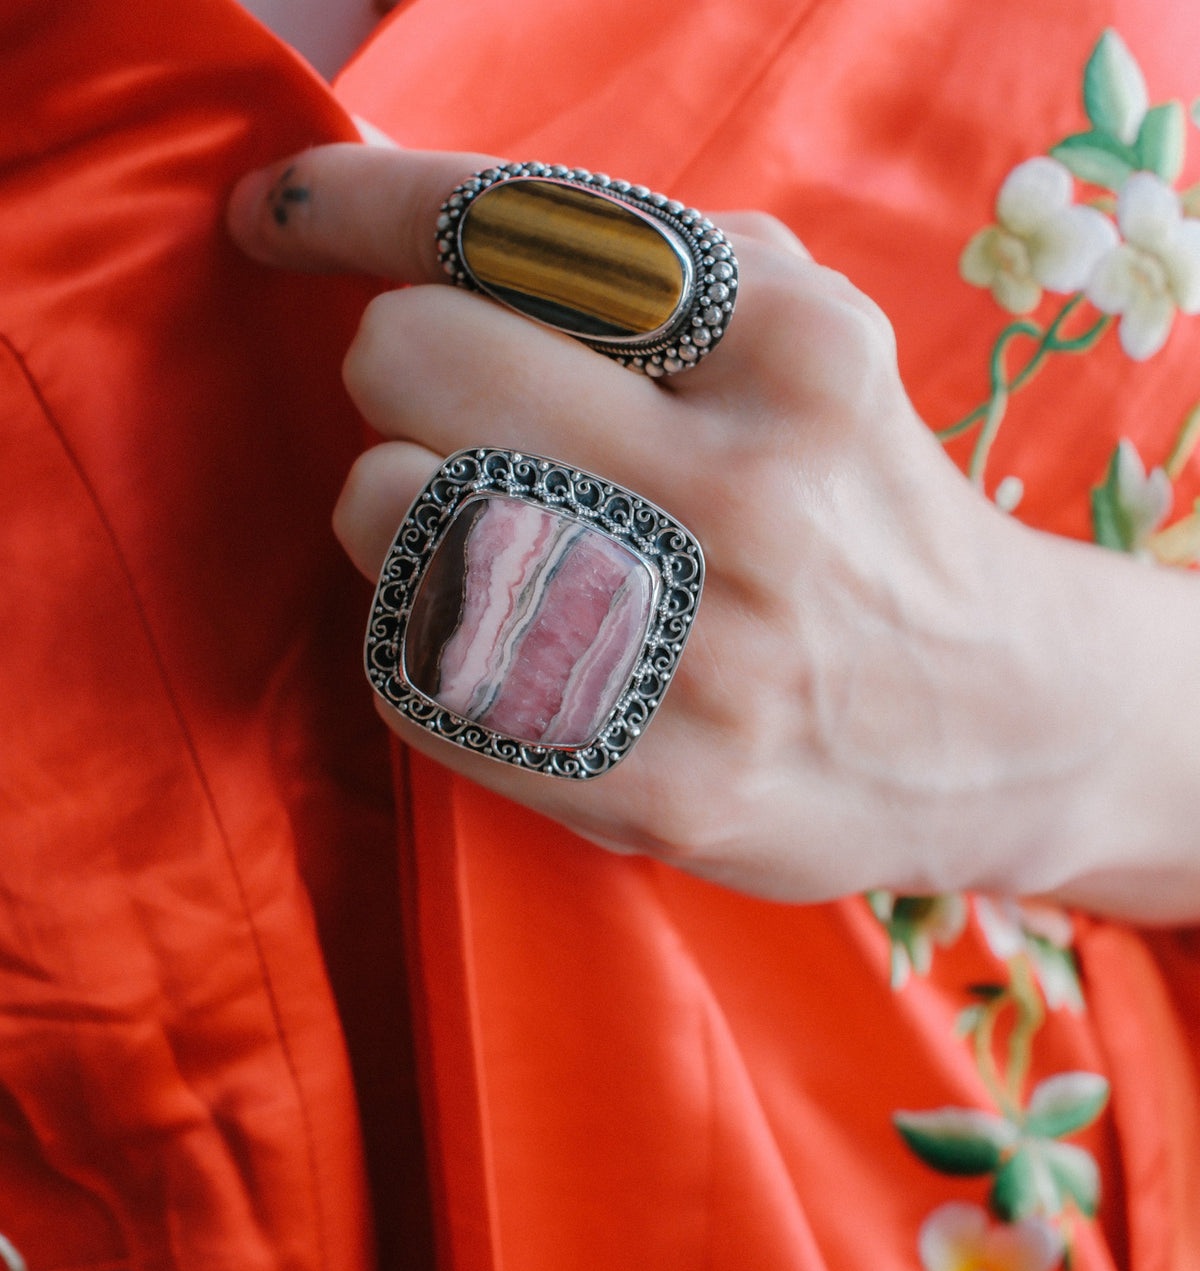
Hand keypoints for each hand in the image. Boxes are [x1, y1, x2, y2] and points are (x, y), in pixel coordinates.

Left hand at [229, 145, 1199, 917]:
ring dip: (402, 512)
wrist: (995, 720)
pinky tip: (497, 636)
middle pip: (411, 358)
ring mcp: (701, 654)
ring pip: (390, 514)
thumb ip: (642, 260)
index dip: (359, 205)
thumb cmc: (862, 507)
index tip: (281, 218)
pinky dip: (420, 637)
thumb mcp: (810, 338)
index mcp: (792, 344)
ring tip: (490, 534)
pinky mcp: (656, 786)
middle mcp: (747, 491)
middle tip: (464, 419)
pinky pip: (415, 673)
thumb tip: (406, 203)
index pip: (513, 224)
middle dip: (406, 374)